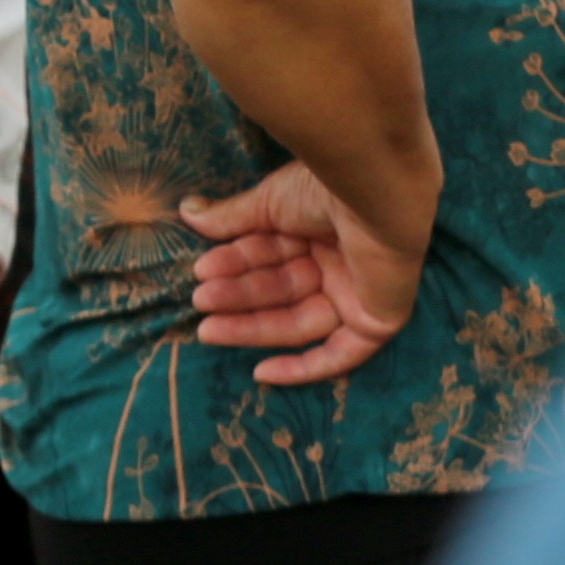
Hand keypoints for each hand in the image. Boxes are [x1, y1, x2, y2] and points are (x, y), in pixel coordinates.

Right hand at [182, 159, 423, 383]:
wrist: (375, 197)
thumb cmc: (323, 191)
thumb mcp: (268, 203)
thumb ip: (232, 217)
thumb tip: (188, 213)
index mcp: (317, 230)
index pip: (271, 257)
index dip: (235, 264)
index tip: (201, 270)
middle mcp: (338, 263)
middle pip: (282, 292)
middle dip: (239, 298)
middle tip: (200, 303)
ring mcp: (358, 294)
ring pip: (300, 322)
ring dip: (253, 327)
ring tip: (209, 327)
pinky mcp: (377, 321)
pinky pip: (340, 354)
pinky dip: (303, 369)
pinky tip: (262, 373)